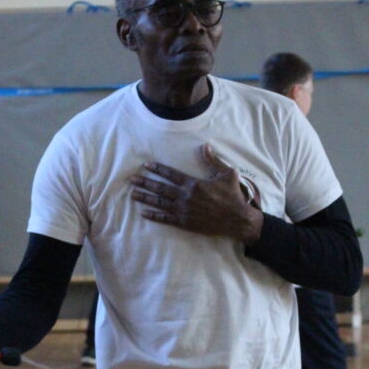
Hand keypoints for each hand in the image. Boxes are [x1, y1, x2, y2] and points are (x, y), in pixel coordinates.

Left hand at [129, 144, 263, 243]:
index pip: (171, 174)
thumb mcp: (226, 173)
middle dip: (145, 183)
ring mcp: (184, 211)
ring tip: (133, 194)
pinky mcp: (185, 223)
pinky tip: (144, 213)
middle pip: (160, 188)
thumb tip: (205, 145)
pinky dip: (154, 216)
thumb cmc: (233, 196)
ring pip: (160, 203)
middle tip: (132, 180)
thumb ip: (213, 160)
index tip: (146, 166)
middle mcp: (185, 196)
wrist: (237, 219)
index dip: (158, 169)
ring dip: (145, 198)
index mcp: (193, 184)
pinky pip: (166, 219)